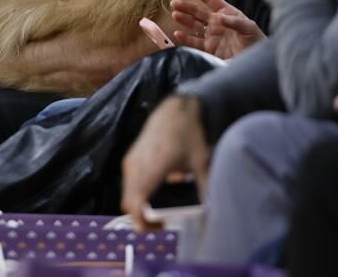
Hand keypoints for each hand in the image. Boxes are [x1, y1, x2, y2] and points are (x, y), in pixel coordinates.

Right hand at [121, 96, 209, 227]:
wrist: (175, 109)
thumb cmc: (189, 133)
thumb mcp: (201, 161)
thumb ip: (204, 187)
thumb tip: (209, 209)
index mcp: (155, 166)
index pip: (137, 199)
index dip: (141, 219)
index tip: (154, 229)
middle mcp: (138, 164)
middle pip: (130, 201)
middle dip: (142, 218)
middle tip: (160, 225)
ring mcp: (132, 160)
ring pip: (128, 193)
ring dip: (139, 206)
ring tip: (157, 213)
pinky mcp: (131, 159)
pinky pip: (129, 184)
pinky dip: (137, 194)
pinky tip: (154, 194)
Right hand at [170, 0, 263, 58]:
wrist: (255, 61)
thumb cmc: (256, 41)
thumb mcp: (248, 28)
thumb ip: (235, 22)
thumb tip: (219, 17)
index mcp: (227, 13)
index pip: (211, 0)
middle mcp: (217, 23)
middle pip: (199, 12)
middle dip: (186, 7)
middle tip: (174, 3)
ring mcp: (212, 36)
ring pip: (194, 25)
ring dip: (184, 20)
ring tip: (175, 15)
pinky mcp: (210, 49)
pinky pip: (194, 42)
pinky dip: (186, 38)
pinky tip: (178, 33)